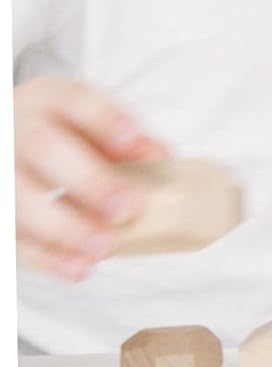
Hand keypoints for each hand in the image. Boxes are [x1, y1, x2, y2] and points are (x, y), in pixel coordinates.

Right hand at [14, 76, 168, 280]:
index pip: (75, 100)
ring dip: (63, 228)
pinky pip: (11, 236)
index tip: (133, 142)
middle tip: (126, 208)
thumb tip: (160, 156)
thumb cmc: (61, 132)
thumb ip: (126, 138)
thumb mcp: (89, 122)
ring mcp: (0, 169)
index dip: (105, 121)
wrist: (9, 137)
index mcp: (47, 99)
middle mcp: (15, 128)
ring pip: (18, 198)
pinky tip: (77, 267)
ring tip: (103, 247)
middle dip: (87, 180)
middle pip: (45, 148)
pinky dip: (45, 257)